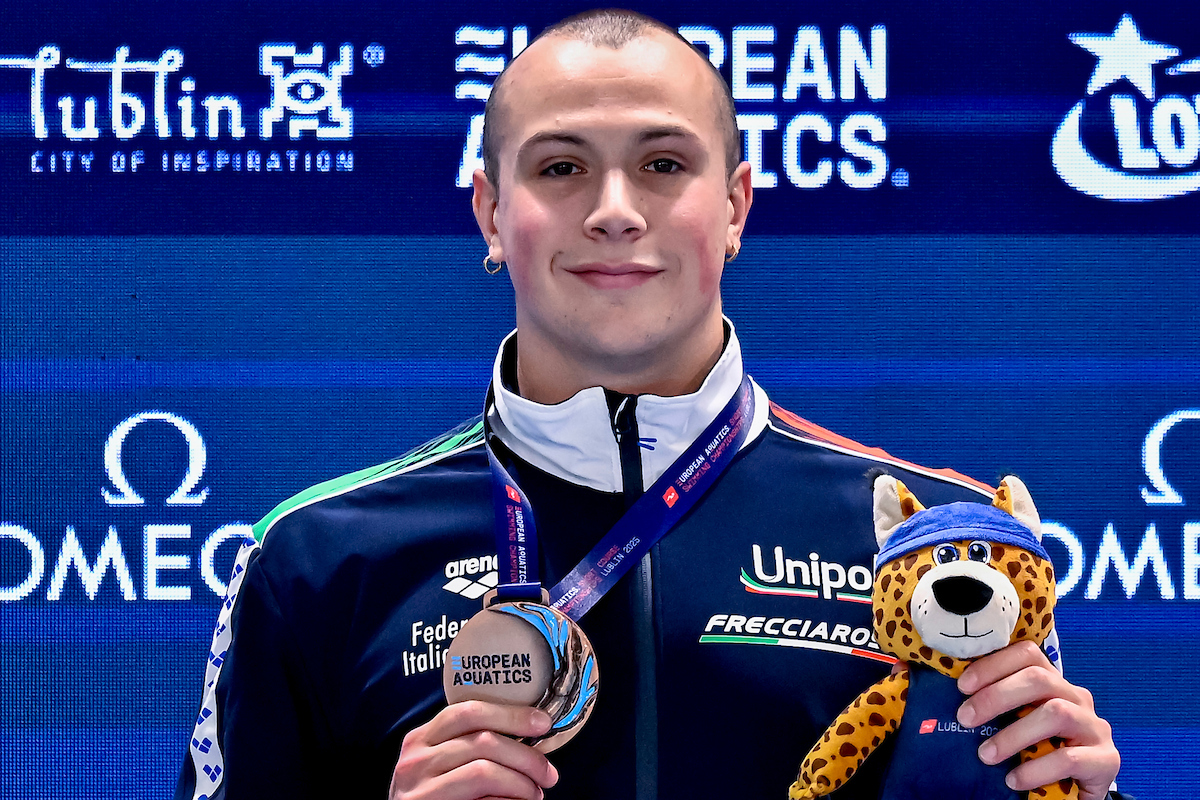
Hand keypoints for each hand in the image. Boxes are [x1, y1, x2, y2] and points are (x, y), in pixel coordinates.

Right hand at [389, 700, 558, 799]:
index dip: (511, 714)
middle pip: (484, 741)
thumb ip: (467, 746)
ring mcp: (420, 789)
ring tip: (533, 793)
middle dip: (526, 756)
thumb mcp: (438, 764)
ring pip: (484, 771)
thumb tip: (525, 733)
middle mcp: (416, 760)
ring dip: (520, 783)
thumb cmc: (431, 797)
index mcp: (421, 739)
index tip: (541, 723)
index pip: (469, 712)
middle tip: (547, 772)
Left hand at [957, 640, 1119, 799]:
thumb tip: (955, 699)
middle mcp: (1077, 697)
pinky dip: (1036, 769)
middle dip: (996, 696)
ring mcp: (1094, 727)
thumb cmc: (1042, 748)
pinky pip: (1069, 758)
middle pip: (1039, 679)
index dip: (994, 663)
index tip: (962, 686)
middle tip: (964, 718)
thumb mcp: (1020, 721)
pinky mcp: (1106, 759)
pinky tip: (1014, 780)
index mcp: (1055, 683)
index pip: (1028, 654)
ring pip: (1056, 714)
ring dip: (1013, 735)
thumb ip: (1000, 705)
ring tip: (985, 755)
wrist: (1079, 786)